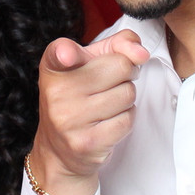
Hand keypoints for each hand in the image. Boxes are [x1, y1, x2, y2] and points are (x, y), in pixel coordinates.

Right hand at [28, 30, 148, 194]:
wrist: (60, 149)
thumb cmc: (81, 96)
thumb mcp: (92, 61)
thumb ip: (119, 44)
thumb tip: (141, 54)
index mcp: (53, 66)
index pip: (60, 52)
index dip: (67, 52)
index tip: (68, 55)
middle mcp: (56, 93)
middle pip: (120, 66)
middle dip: (125, 73)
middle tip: (111, 83)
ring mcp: (70, 120)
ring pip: (128, 94)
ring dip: (126, 98)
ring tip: (107, 104)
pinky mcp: (87, 143)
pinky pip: (127, 119)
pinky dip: (126, 118)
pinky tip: (108, 121)